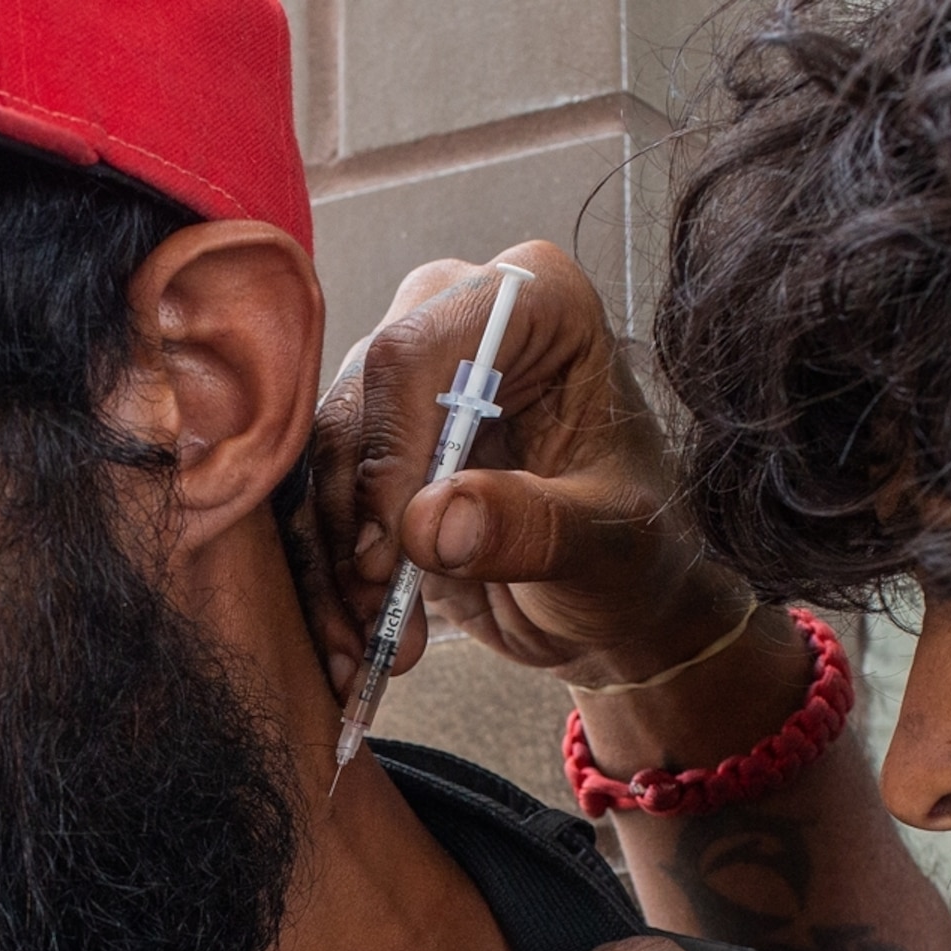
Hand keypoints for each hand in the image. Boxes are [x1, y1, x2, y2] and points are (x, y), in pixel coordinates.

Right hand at [310, 243, 751, 694]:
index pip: (416, 349)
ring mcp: (403, 388)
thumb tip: (427, 524)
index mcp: (534, 304)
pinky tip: (350, 646)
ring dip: (329, 564)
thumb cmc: (635, 552)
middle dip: (351, 520)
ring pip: (320, 462)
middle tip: (373, 608)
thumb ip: (530, 527)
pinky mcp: (370, 455)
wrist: (611, 601)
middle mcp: (453, 323)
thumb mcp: (606, 547)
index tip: (390, 550)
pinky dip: (323, 582)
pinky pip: (315, 508)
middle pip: (352, 403)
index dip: (389, 449)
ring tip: (364, 646)